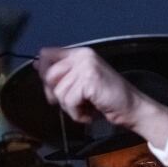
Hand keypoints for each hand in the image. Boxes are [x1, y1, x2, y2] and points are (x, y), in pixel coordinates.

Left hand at [35, 47, 167, 146]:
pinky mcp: (89, 80)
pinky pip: (69, 101)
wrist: (131, 108)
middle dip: (58, 95)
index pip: (46, 54)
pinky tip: (90, 112)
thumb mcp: (81, 82)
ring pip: (59, 92)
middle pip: (49, 75)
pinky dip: (78, 113)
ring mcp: (87, 66)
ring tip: (87, 107)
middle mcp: (83, 56)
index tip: (54, 88)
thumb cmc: (107, 98)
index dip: (44, 73)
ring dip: (71, 107)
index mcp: (80, 53)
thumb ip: (62, 73)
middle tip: (75, 102)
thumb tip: (36, 65)